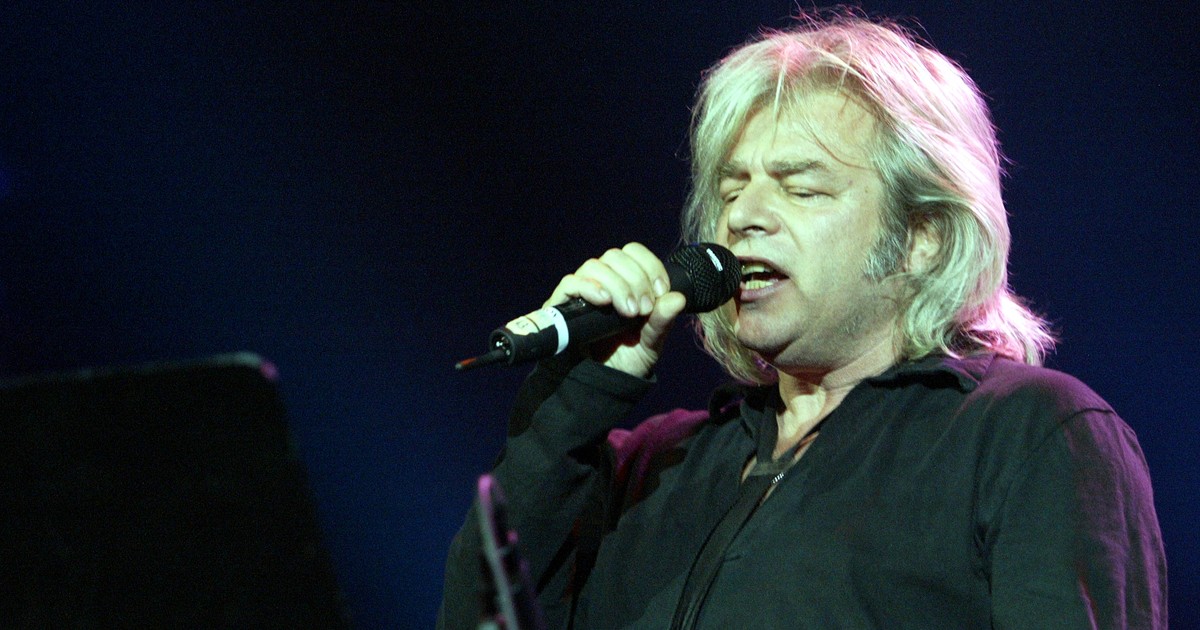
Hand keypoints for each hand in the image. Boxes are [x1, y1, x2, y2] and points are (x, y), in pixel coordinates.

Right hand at [544, 242, 686, 377]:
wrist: (604, 383)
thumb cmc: (628, 359)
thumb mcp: (652, 341)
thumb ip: (663, 320)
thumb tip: (679, 298)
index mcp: (626, 282)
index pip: (633, 252)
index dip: (649, 266)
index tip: (660, 291)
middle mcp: (602, 281)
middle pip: (615, 256)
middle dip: (635, 280)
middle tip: (643, 309)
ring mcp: (581, 292)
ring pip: (594, 266)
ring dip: (616, 285)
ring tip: (628, 312)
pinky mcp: (562, 306)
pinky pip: (570, 283)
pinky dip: (587, 287)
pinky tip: (603, 300)